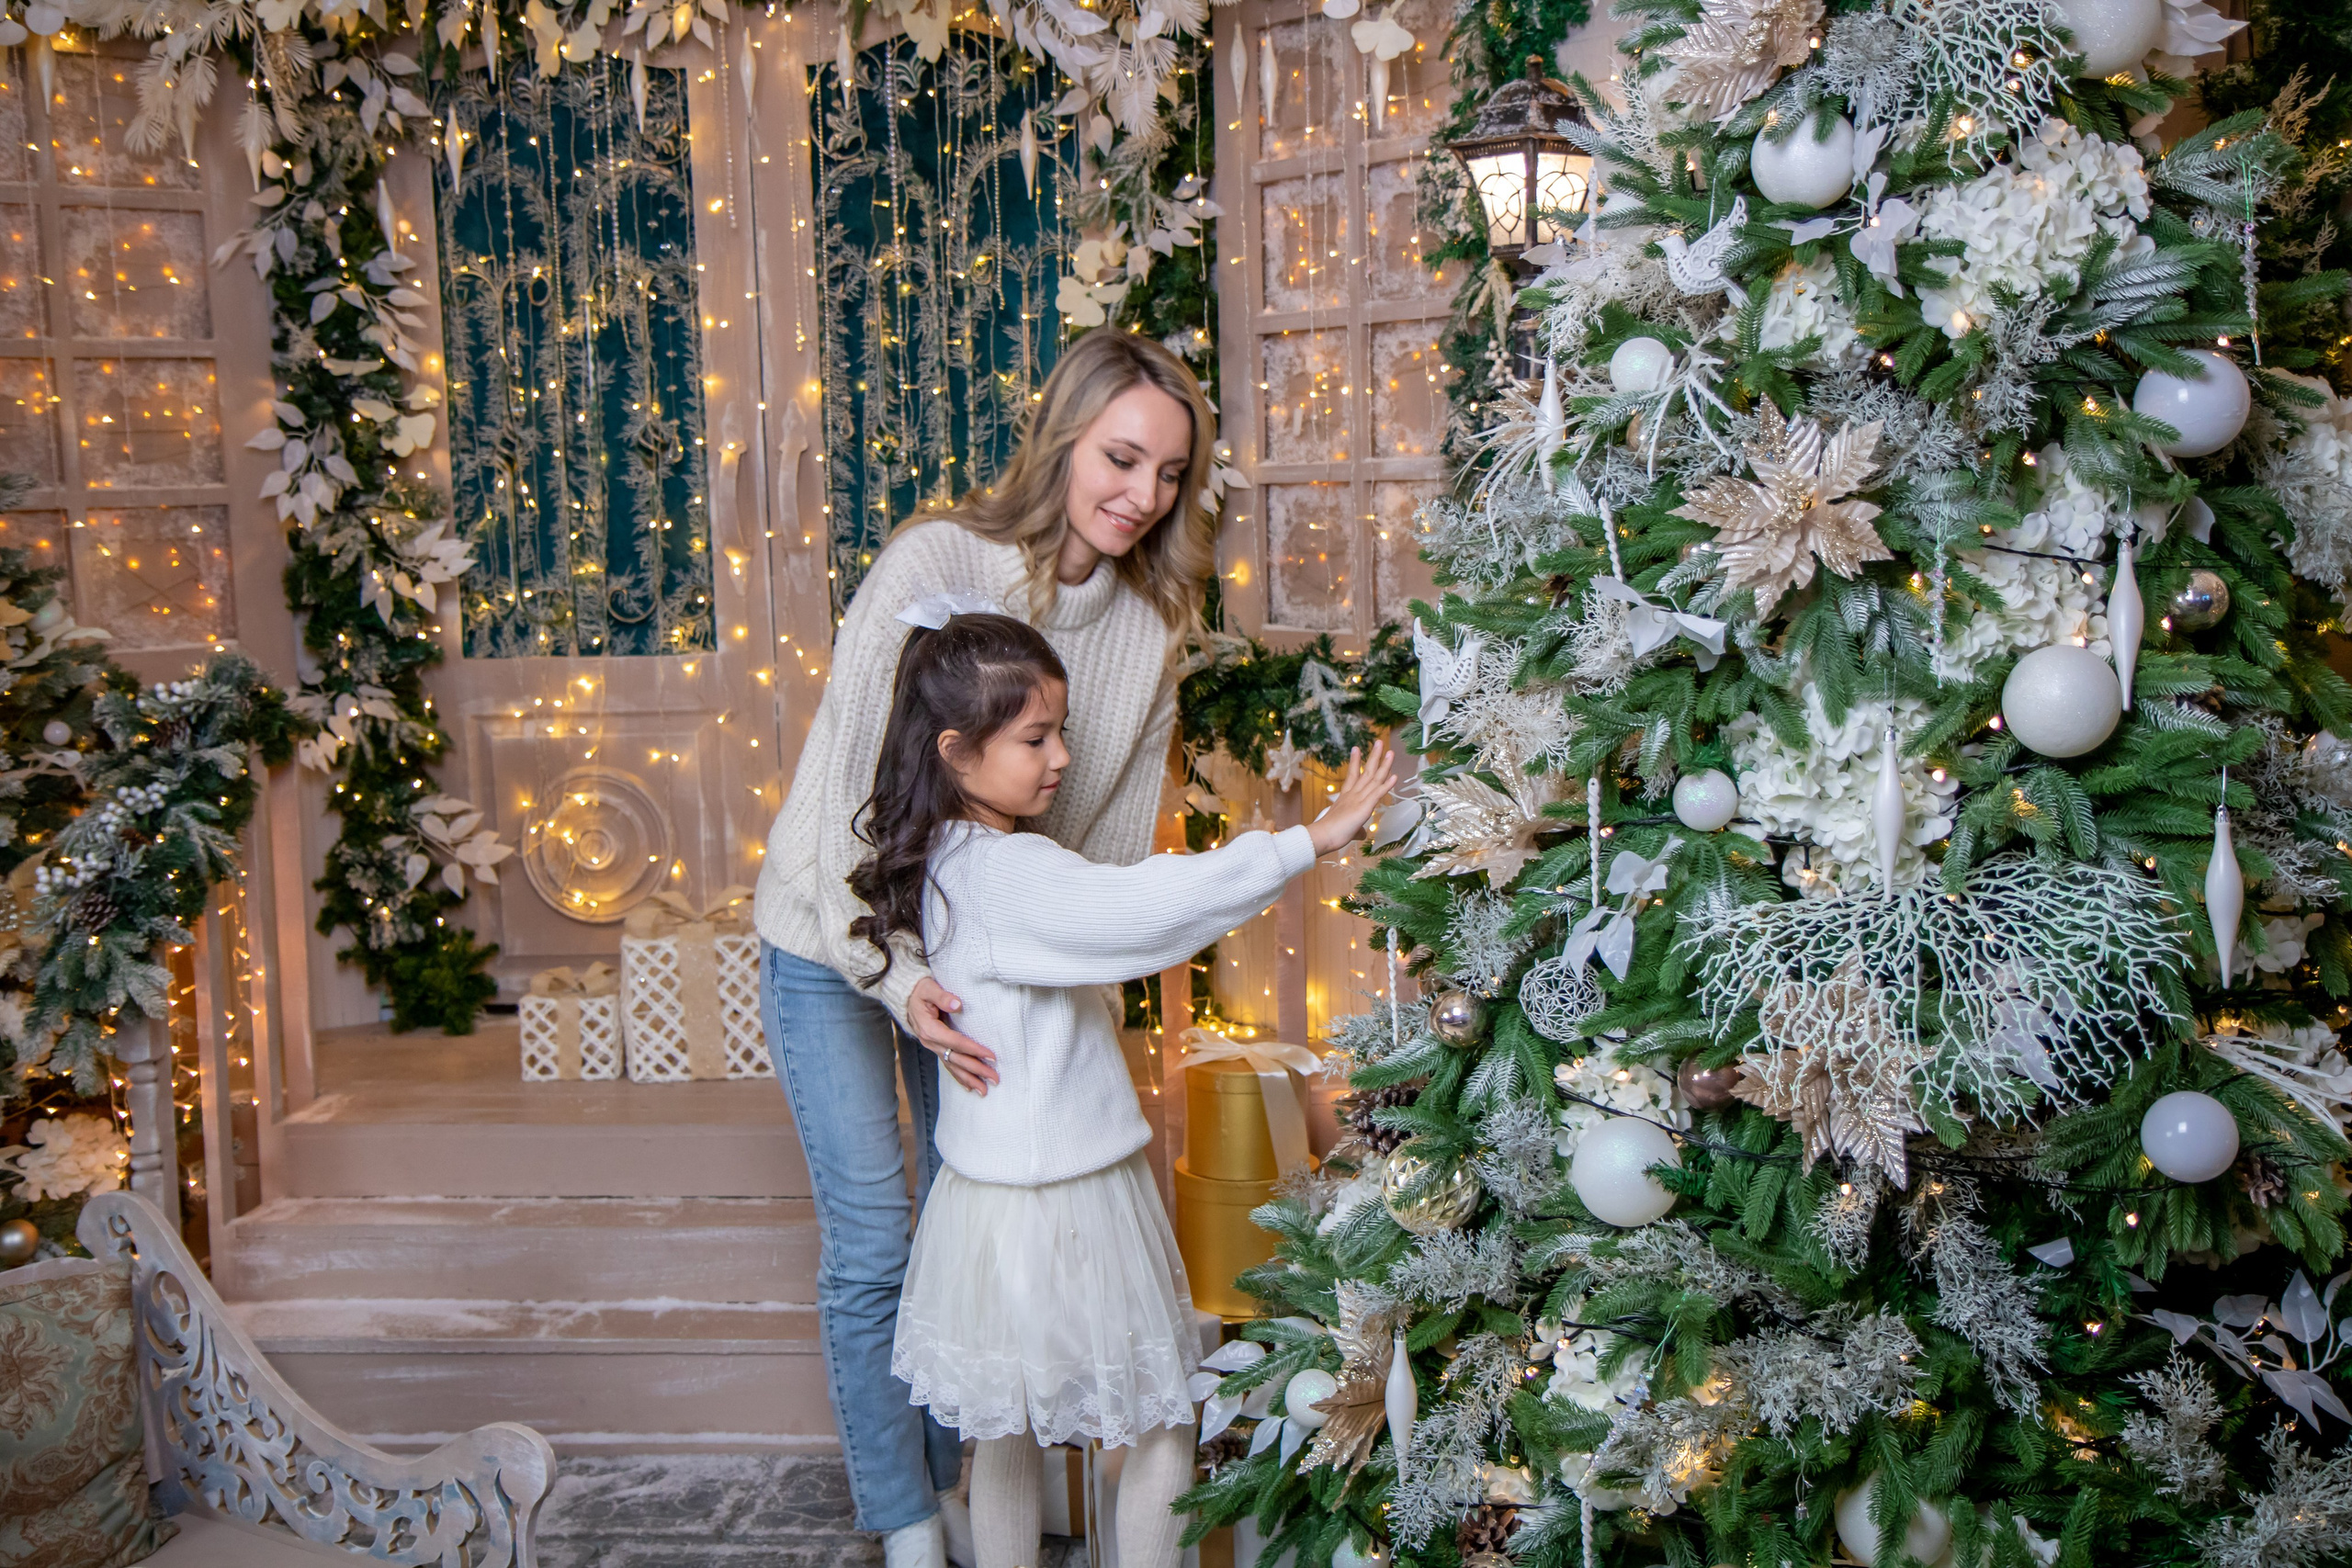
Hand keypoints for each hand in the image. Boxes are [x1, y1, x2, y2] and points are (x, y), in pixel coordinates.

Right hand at [908, 976, 998, 1094]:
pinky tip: (969, 1087)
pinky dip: (958, 1077)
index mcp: (930, 1029)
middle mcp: (930, 1042)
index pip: (956, 1042)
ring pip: (952, 1066)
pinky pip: (948, 1065)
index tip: (992, 1056)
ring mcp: (932, 1047)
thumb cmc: (920, 990)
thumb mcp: (928, 988)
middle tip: (995, 1078)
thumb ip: (942, 996)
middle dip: (976, 1070)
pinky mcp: (935, 1047)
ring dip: (969, 1079)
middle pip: (957, 1059)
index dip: (974, 1049)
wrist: (906, 995)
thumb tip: (957, 1004)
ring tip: (984, 1091)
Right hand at [1307, 738, 1397, 857]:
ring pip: (1374, 778)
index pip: (1353, 776)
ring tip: (1389, 751)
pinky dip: (1387, 784)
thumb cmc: (1331, 833)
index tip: (1356, 748)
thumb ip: (1357, 830)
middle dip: (1373, 756)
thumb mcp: (1347, 830)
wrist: (1323, 835)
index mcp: (1346, 797)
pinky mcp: (1365, 806)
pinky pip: (1378, 793)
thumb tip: (1361, 833)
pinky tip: (1394, 775)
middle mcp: (1353, 794)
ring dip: (1384, 765)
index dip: (1355, 762)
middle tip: (1379, 742)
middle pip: (1366, 771)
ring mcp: (1359, 798)